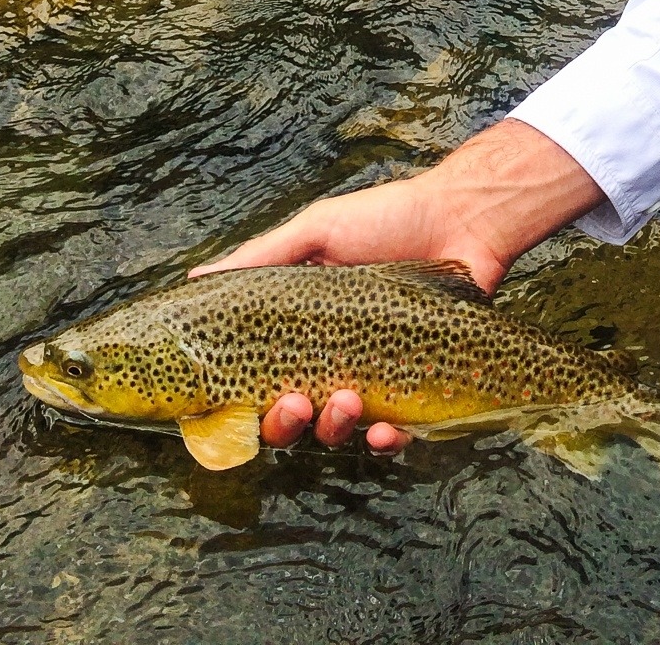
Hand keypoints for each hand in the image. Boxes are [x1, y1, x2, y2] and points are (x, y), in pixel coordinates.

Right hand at [189, 119, 603, 453]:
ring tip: (348, 400)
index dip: (235, 403)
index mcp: (299, 327)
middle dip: (282, 423)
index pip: (253, 378)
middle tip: (292, 403)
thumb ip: (262, 258)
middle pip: (288, 415)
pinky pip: (392, 433)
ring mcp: (371, 375)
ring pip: (336, 429)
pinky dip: (384, 440)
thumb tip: (196, 276)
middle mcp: (328, 358)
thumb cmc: (388, 218)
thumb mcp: (318, 230)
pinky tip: (384, 430)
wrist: (463, 219)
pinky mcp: (415, 388)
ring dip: (333, 427)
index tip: (227, 408)